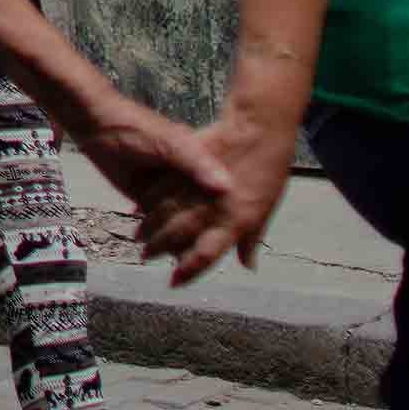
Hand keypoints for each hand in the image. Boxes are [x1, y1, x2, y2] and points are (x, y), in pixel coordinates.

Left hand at [71, 93, 234, 280]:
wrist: (96, 125)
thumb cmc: (137, 129)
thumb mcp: (171, 143)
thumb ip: (196, 163)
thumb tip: (226, 188)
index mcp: (199, 162)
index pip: (223, 193)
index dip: (234, 210)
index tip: (247, 229)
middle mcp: (185, 178)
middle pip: (205, 211)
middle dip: (212, 232)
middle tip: (224, 255)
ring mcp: (166, 190)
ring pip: (184, 221)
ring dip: (190, 239)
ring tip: (202, 263)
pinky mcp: (146, 197)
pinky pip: (162, 222)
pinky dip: (169, 239)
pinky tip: (178, 256)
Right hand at [141, 105, 293, 283]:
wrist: (259, 128)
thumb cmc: (269, 170)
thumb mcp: (265, 208)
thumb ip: (251, 238)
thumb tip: (248, 265)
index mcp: (236, 222)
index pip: (206, 254)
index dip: (188, 270)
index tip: (173, 282)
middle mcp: (213, 208)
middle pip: (178, 234)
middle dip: (160, 248)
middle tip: (145, 257)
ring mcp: (197, 186)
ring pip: (165, 211)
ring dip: (149, 227)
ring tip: (139, 237)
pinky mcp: (186, 166)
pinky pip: (161, 187)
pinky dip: (148, 200)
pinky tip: (139, 207)